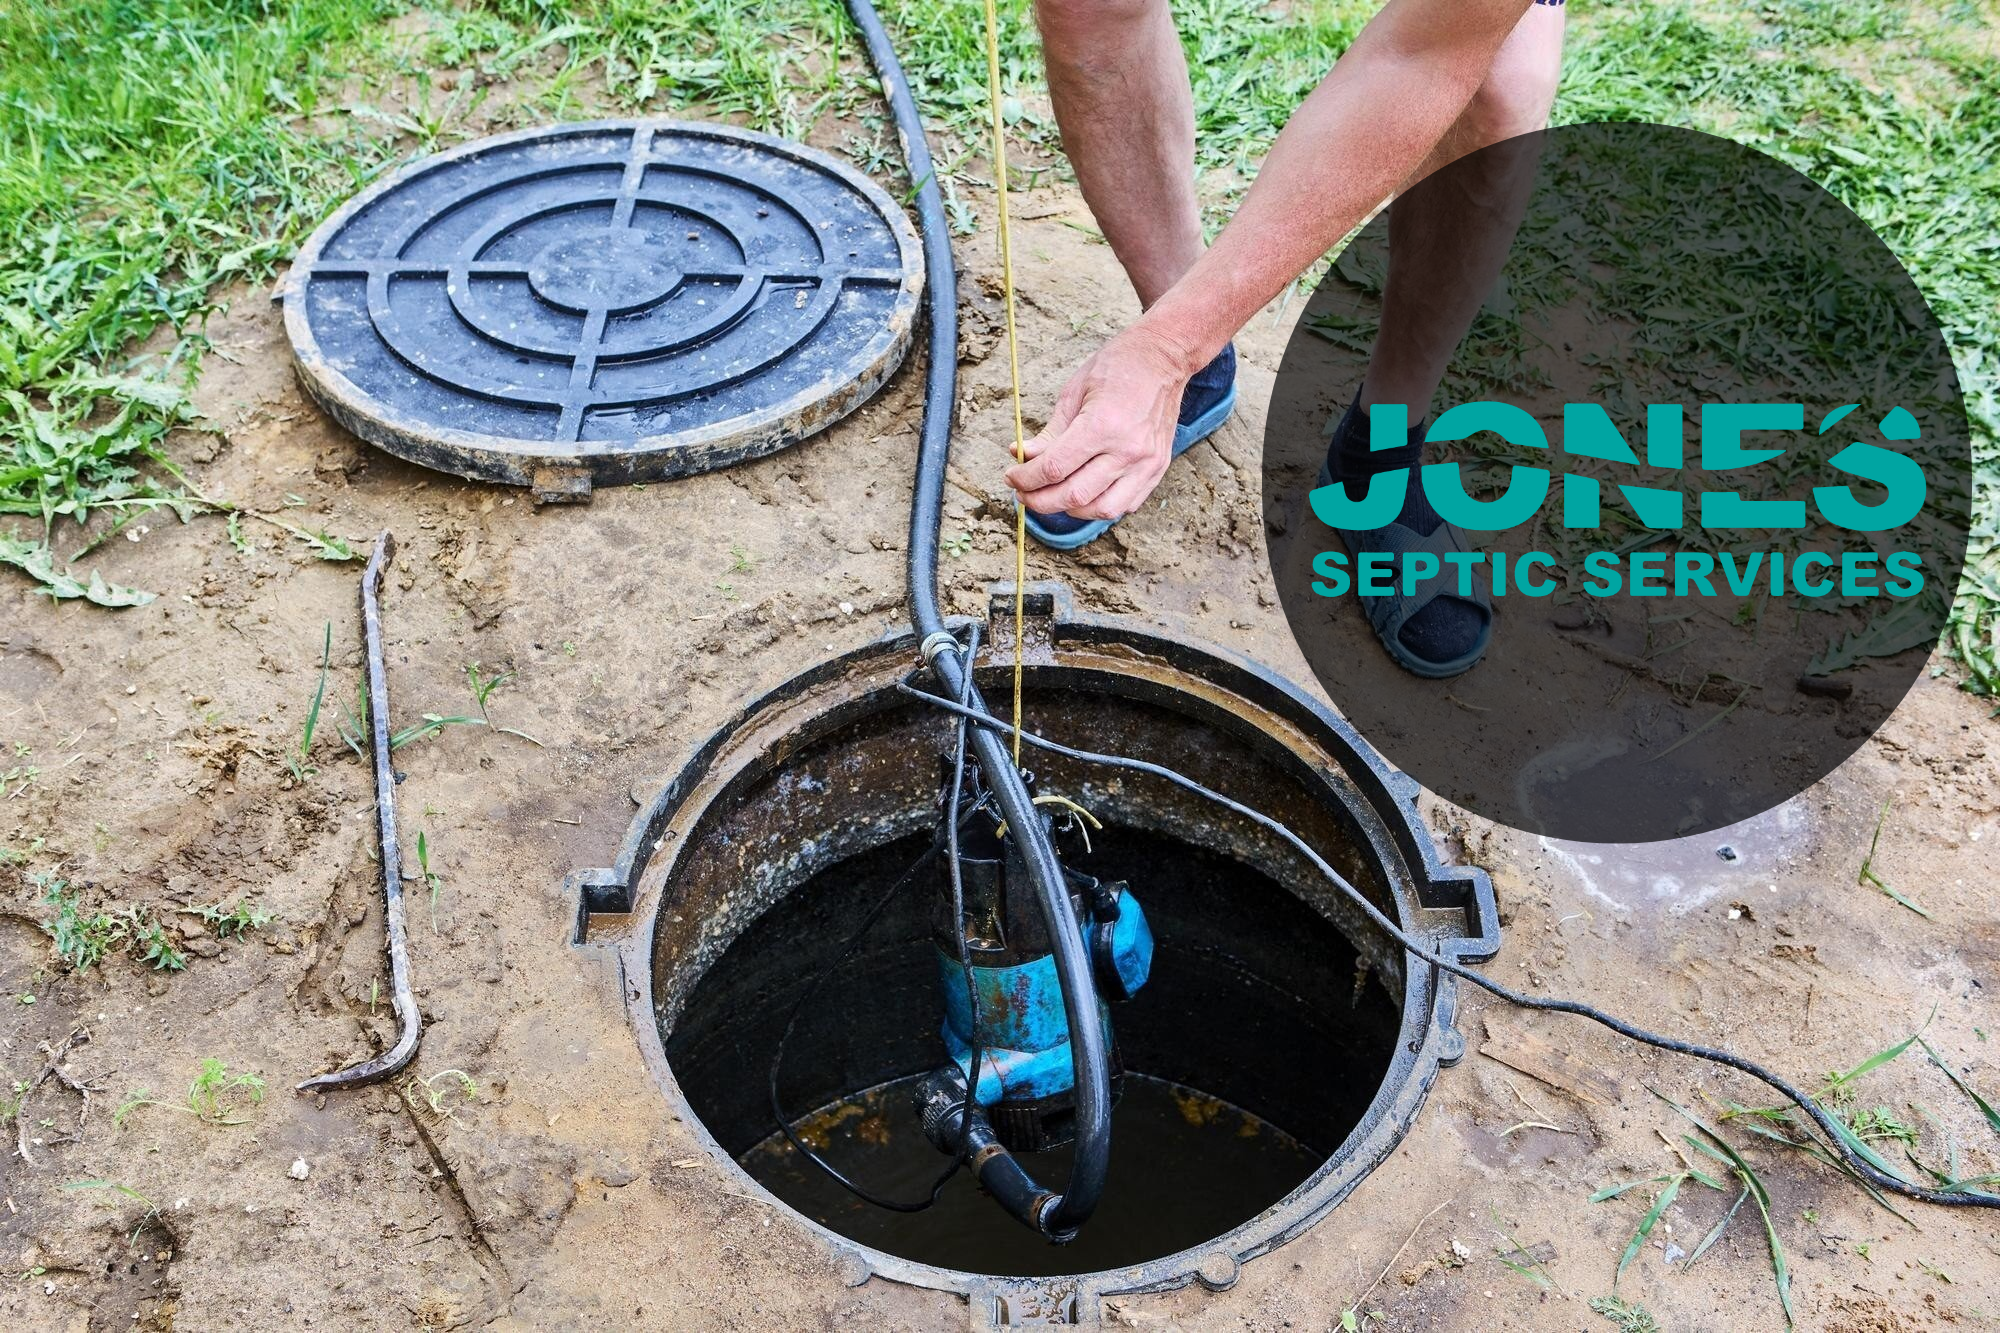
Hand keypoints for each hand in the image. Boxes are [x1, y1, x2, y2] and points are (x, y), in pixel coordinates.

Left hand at [1003, 326, 1195, 520]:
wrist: (1164, 358)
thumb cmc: (1117, 367)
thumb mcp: (1074, 392)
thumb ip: (1051, 432)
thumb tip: (1023, 456)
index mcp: (1102, 425)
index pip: (1054, 468)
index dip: (1026, 478)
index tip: (1012, 477)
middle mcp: (1127, 450)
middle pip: (1074, 496)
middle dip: (1040, 500)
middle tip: (1024, 494)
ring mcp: (1146, 463)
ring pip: (1101, 509)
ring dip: (1070, 510)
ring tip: (1053, 496)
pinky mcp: (1158, 469)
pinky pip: (1125, 505)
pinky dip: (1099, 506)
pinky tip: (1084, 494)